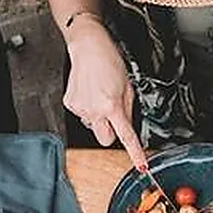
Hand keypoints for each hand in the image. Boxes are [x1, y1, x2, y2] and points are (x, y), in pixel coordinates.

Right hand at [62, 19, 147, 170]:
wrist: (88, 47)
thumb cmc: (109, 61)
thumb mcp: (128, 86)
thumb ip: (128, 110)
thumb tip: (127, 125)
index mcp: (113, 106)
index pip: (126, 137)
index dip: (135, 153)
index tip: (141, 165)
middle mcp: (95, 110)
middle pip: (106, 139)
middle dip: (111, 131)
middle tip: (113, 115)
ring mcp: (81, 109)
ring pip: (94, 126)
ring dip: (99, 116)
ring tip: (99, 95)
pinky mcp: (70, 104)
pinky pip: (83, 115)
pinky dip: (88, 107)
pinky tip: (89, 92)